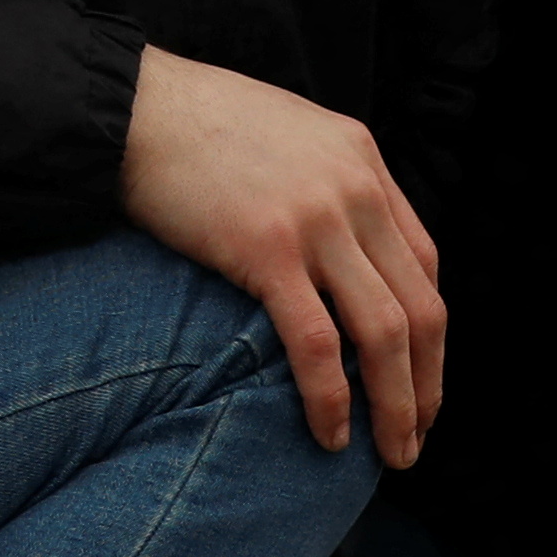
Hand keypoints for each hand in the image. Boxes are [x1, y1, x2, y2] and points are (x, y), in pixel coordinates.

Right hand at [121, 47, 443, 458]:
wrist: (128, 104)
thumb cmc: (190, 121)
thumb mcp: (284, 132)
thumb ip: (322, 178)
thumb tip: (331, 245)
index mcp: (362, 160)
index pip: (424, 263)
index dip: (428, 334)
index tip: (417, 379)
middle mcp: (354, 190)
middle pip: (421, 308)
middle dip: (426, 385)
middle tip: (414, 436)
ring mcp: (315, 220)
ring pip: (385, 333)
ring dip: (398, 406)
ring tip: (392, 452)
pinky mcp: (266, 249)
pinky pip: (318, 342)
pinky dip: (332, 398)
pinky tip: (330, 433)